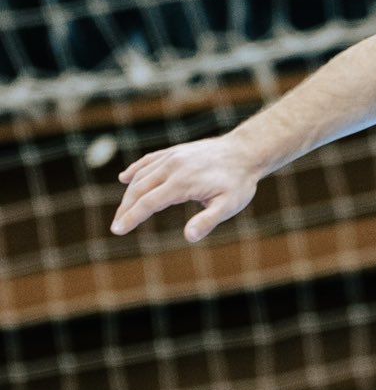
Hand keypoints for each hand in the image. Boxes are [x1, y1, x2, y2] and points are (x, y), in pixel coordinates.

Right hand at [111, 135, 259, 242]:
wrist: (246, 151)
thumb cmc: (239, 182)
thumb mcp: (229, 205)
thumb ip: (208, 221)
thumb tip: (189, 237)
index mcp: (182, 182)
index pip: (148, 202)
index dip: (131, 217)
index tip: (117, 230)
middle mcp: (172, 166)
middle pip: (139, 189)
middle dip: (125, 209)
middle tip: (116, 226)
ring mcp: (172, 156)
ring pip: (141, 175)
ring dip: (129, 193)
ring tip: (123, 212)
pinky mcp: (175, 151)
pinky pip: (149, 160)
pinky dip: (135, 170)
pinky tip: (125, 178)